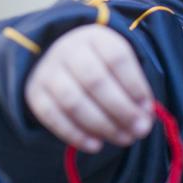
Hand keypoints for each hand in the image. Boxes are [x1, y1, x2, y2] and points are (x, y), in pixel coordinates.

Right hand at [24, 25, 153, 152]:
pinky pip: (53, 117)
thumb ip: (133, 88)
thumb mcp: (117, 65)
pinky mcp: (35, 93)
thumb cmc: (99, 66)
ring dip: (102, 126)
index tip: (148, 109)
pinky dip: (75, 135)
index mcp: (94, 37)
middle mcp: (68, 50)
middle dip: (122, 110)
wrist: (57, 60)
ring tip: (123, 139)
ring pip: (74, 102)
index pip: (117, 59)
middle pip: (96, 81)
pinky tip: (96, 145)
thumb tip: (144, 118)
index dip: (135, 86)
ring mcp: (48, 71)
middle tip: (140, 130)